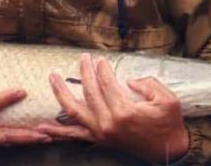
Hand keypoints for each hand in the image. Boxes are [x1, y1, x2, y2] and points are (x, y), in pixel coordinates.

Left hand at [39, 54, 188, 163]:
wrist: (169, 151)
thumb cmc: (169, 124)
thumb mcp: (168, 100)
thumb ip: (149, 84)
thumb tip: (129, 80)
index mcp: (124, 112)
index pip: (107, 84)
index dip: (102, 70)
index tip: (100, 60)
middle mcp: (108, 123)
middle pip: (89, 92)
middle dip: (84, 72)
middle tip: (82, 58)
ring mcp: (100, 133)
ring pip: (73, 110)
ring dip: (60, 92)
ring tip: (52, 77)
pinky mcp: (98, 140)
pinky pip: (73, 136)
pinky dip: (57, 132)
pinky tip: (41, 128)